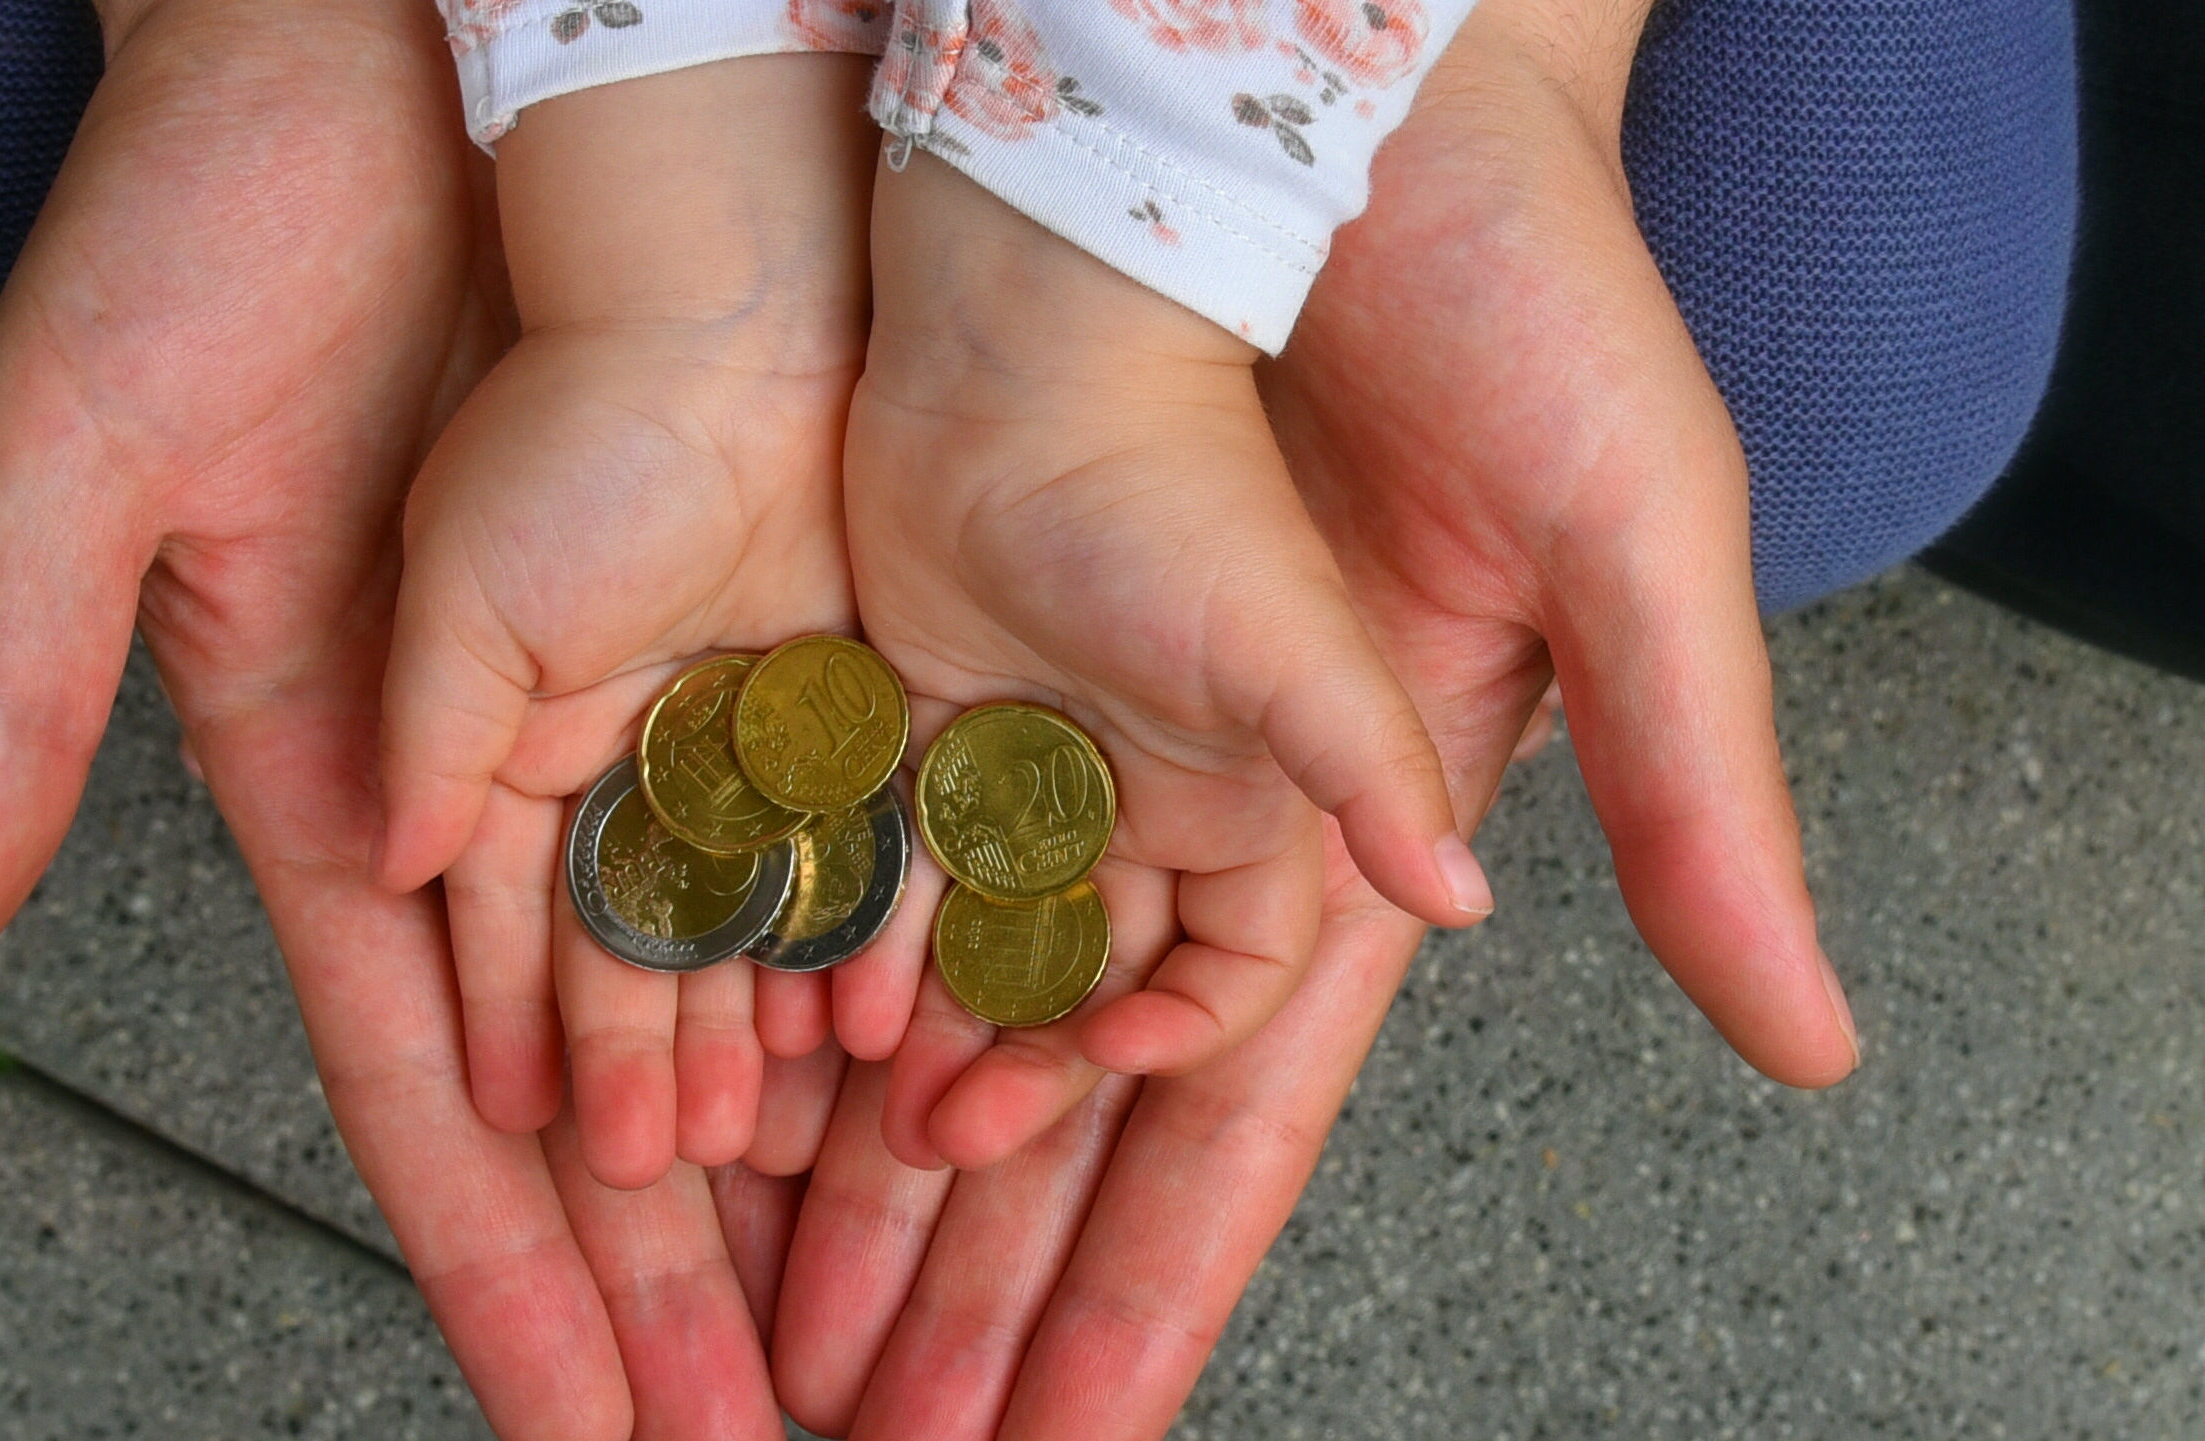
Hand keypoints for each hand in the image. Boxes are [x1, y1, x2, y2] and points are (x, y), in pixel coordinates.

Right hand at [0, 2, 781, 1430]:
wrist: (406, 45)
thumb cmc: (213, 217)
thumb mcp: (86, 459)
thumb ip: (10, 701)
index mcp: (332, 784)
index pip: (427, 1090)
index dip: (501, 1268)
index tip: (574, 1429)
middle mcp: (492, 778)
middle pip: (595, 1086)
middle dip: (657, 1275)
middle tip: (739, 1440)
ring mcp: (632, 704)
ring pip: (722, 983)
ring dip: (780, 1162)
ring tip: (842, 1320)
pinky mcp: (744, 620)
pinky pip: (820, 822)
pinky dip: (862, 958)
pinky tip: (917, 1085)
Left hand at [767, 0, 1856, 1429]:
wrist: (1280, 95)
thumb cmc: (1506, 287)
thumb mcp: (1627, 534)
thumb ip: (1686, 784)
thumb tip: (1788, 1040)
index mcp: (1335, 821)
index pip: (1232, 1114)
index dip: (1151, 1282)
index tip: (1073, 1438)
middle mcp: (1180, 799)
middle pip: (1053, 1099)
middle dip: (980, 1275)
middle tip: (885, 1432)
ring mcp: (1038, 726)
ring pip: (920, 993)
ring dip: (858, 1163)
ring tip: (785, 1325)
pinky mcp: (924, 645)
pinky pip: (840, 846)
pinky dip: (786, 972)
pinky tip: (726, 1100)